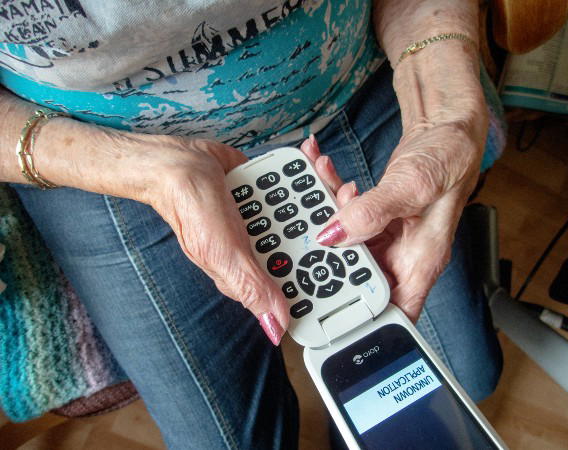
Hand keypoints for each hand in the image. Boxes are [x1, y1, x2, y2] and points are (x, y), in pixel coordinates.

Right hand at [138, 135, 350, 344]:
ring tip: (324, 168)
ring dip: (319, 189)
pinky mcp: (269, 196)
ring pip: (308, 212)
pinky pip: (294, 188)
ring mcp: (269, 222)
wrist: (177, 162)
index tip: (353, 251)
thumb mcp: (224, 253)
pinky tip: (311, 158)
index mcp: (255, 272)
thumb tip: (277, 329)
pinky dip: (303, 173)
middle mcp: (266, 250)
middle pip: (311, 243)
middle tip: (344, 195)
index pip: (300, 284)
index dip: (329, 271)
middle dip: (331, 219)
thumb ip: (252, 287)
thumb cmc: (192, 209)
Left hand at [310, 116, 487, 321]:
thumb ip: (373, 212)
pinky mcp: (375, 216)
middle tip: (313, 227)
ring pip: (345, 241)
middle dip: (329, 252)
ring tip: (317, 182)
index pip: (391, 311)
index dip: (361, 319)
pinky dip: (331, 193)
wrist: (447, 127)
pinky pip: (345, 214)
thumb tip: (334, 235)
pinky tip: (322, 169)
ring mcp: (386, 236)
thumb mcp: (413, 186)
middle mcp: (402, 255)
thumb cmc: (450, 158)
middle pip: (356, 277)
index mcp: (420, 262)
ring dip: (326, 214)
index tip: (326, 305)